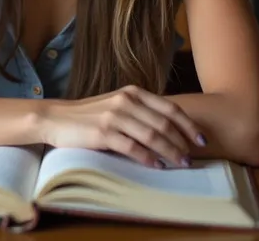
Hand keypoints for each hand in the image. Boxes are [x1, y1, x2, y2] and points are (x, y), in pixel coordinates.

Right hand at [40, 85, 206, 167]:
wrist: (56, 118)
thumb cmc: (89, 115)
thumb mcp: (118, 105)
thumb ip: (140, 111)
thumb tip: (170, 129)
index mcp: (133, 92)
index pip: (169, 108)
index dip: (188, 125)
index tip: (201, 139)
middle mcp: (126, 100)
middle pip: (164, 123)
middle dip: (182, 142)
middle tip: (192, 158)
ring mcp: (114, 116)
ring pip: (152, 135)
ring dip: (170, 152)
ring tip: (181, 164)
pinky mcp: (103, 132)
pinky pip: (132, 147)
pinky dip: (148, 158)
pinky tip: (157, 166)